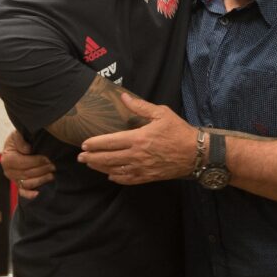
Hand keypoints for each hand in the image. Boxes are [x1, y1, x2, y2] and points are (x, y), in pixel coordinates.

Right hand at [1, 130, 54, 198]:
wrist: (19, 145)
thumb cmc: (20, 140)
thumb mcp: (18, 135)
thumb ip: (20, 140)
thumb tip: (27, 150)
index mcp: (7, 159)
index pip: (23, 162)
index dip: (37, 161)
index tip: (48, 158)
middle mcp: (8, 171)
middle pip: (27, 173)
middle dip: (42, 170)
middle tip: (54, 166)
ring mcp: (14, 179)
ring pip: (28, 183)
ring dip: (41, 180)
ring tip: (52, 175)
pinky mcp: (19, 185)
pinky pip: (23, 192)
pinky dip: (30, 194)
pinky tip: (38, 194)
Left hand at [78, 93, 196, 184]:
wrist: (196, 154)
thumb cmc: (178, 131)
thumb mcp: (161, 113)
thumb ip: (140, 106)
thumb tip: (123, 97)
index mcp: (138, 138)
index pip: (110, 142)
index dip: (95, 143)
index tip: (84, 144)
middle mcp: (136, 155)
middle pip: (108, 158)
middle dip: (91, 158)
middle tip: (80, 157)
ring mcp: (141, 168)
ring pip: (114, 170)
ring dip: (100, 167)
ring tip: (90, 164)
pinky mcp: (148, 177)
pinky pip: (127, 179)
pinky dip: (116, 178)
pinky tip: (110, 175)